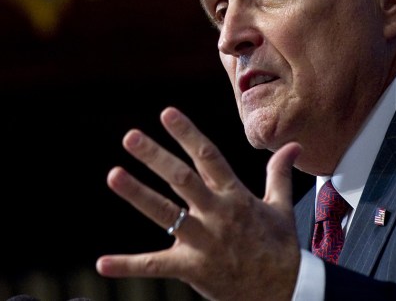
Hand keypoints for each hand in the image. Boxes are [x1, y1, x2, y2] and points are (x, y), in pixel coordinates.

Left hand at [95, 106, 302, 300]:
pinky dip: (128, 265)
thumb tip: (293, 146)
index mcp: (235, 196)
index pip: (208, 157)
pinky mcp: (192, 269)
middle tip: (130, 136)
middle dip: (156, 157)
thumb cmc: (280, 248)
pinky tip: (102, 263)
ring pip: (166, 214)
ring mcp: (204, 242)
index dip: (188, 134)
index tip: (166, 113)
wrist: (286, 292)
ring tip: (113, 175)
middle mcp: (217, 214)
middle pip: (183, 179)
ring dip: (138, 194)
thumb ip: (278, 173)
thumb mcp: (280, 207)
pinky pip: (156, 266)